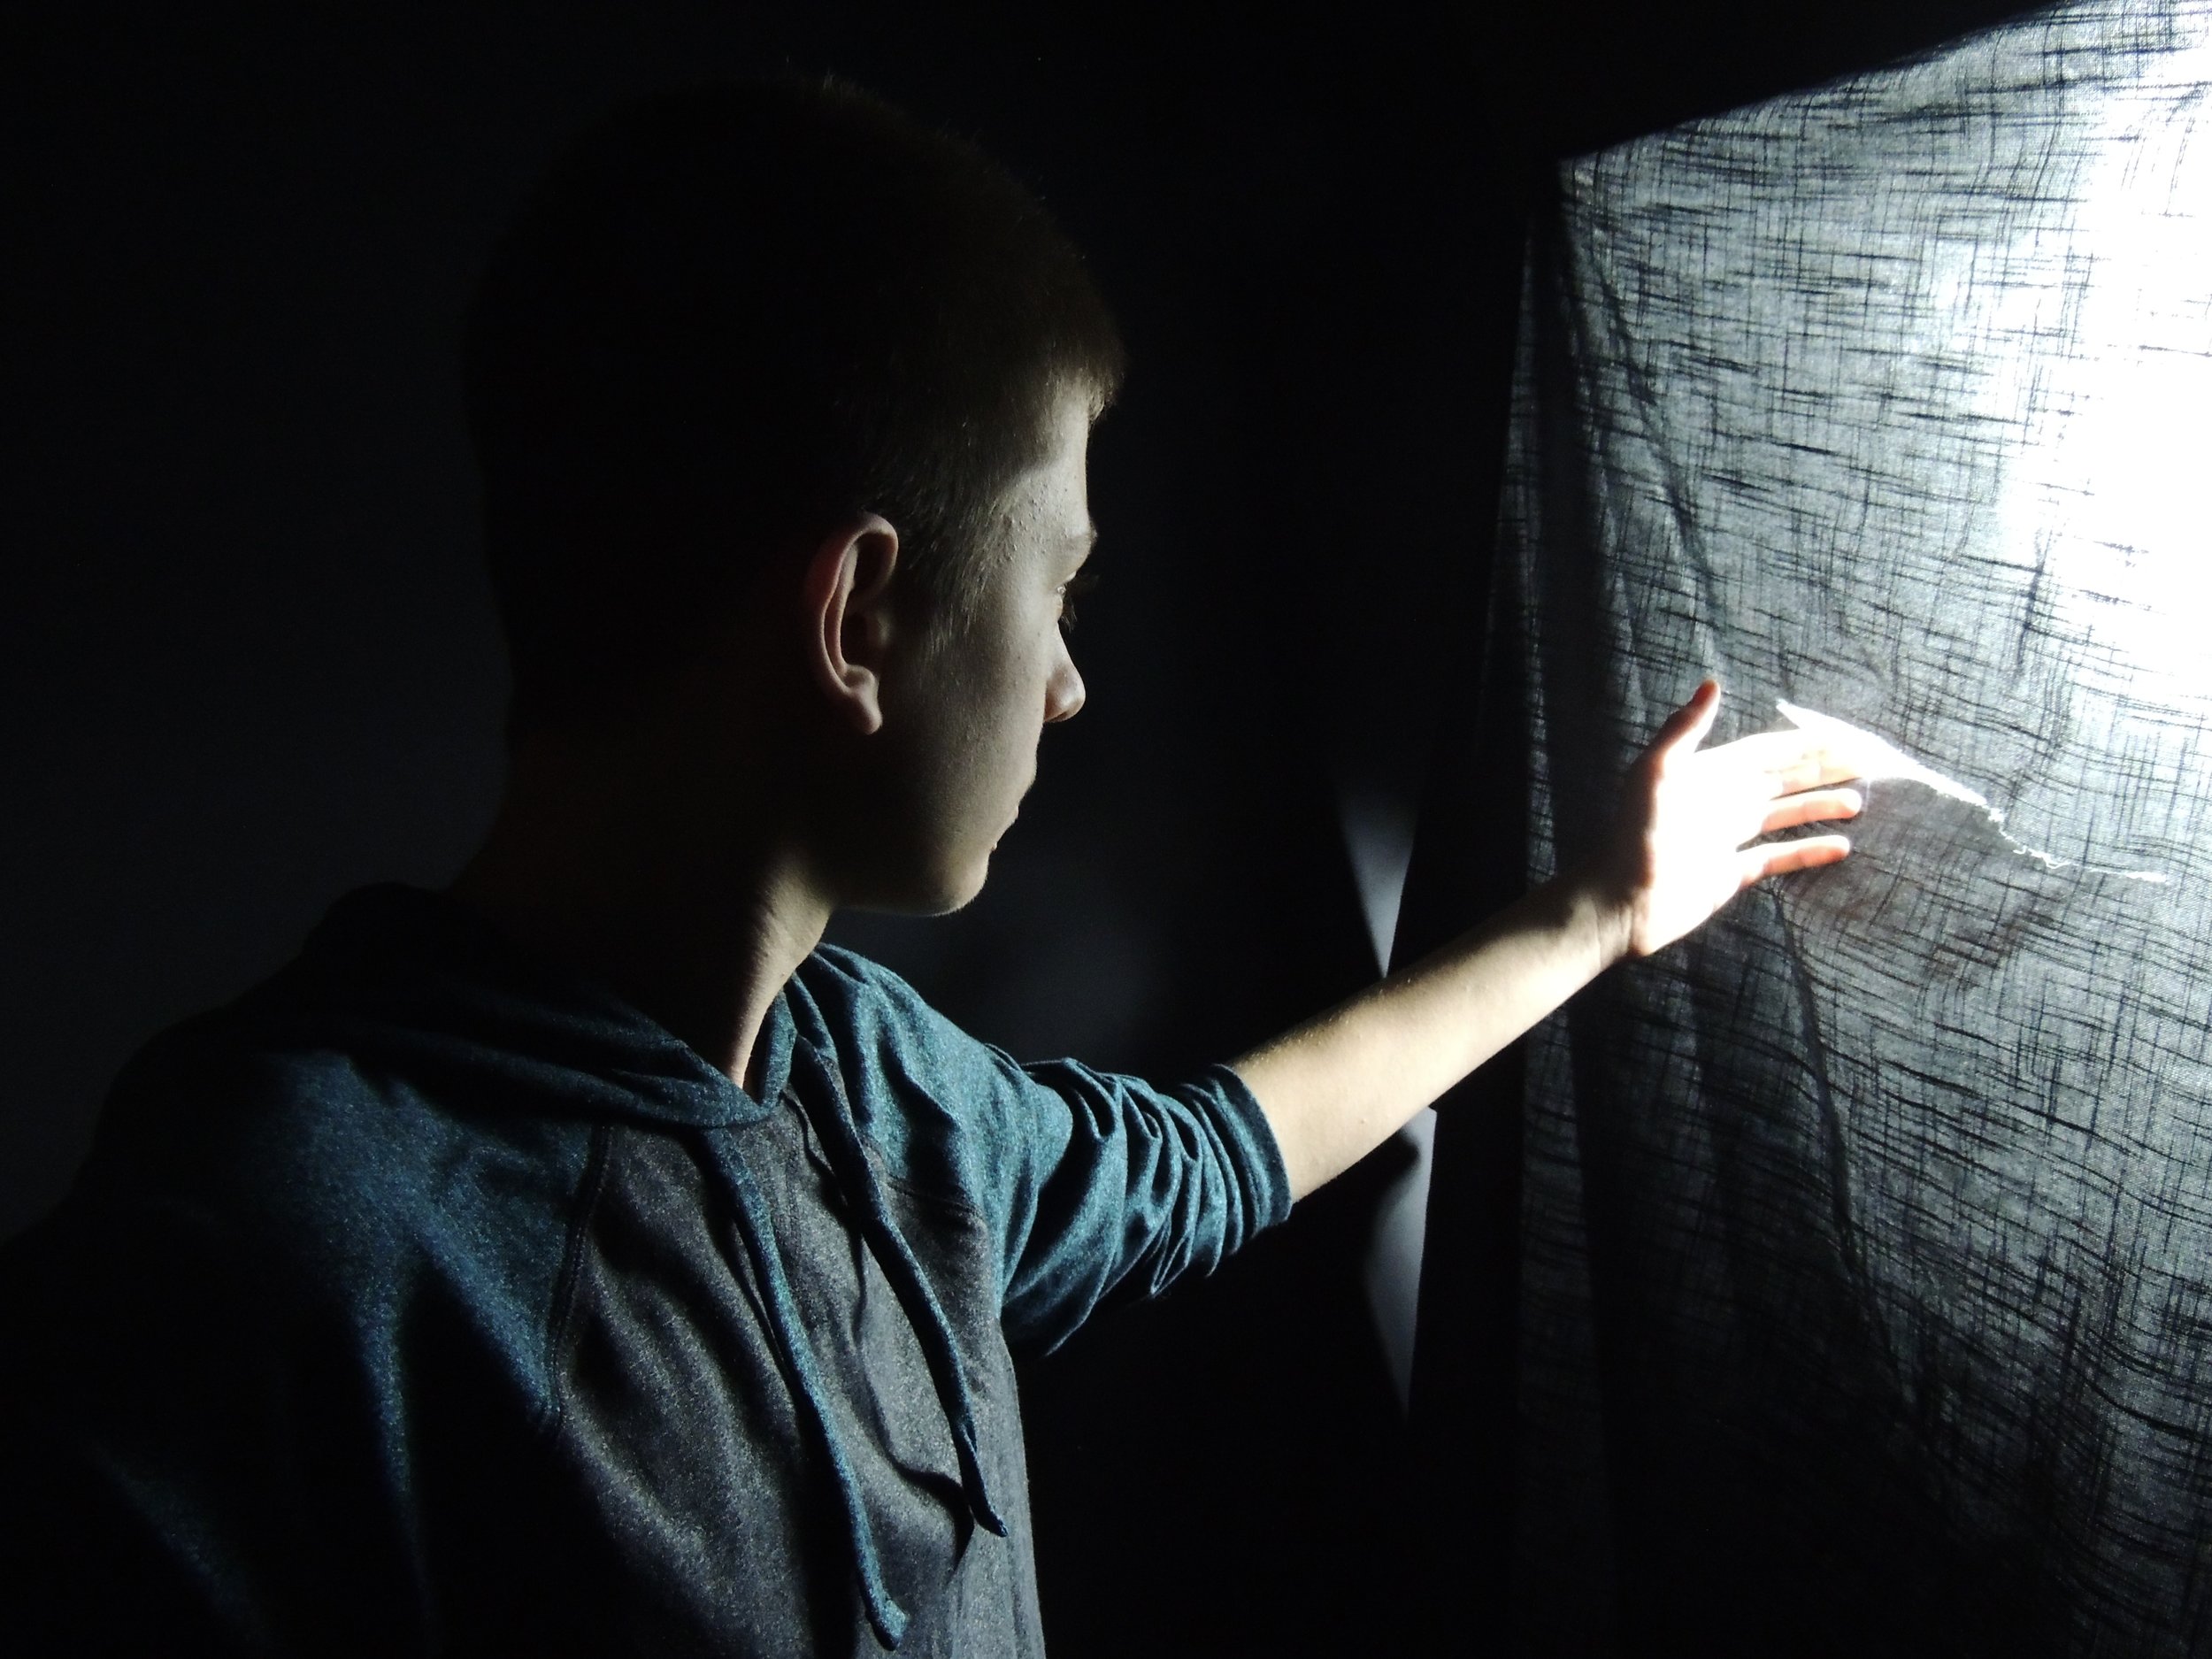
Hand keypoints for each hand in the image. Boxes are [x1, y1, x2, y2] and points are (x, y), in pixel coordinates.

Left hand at [1595, 680, 1861, 958]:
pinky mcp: (1730, 875)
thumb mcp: (1655, 773)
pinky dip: (1807, 852)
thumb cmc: (1633, 835)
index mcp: (1708, 775)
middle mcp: (1721, 803)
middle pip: (1781, 780)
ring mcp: (1727, 839)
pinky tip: (1841, 847)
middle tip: (1868, 763)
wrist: (1620, 901)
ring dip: (1819, 807)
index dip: (1802, 743)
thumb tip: (1712, 683)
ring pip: (1783, 816)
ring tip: (1860, 801)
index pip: (1766, 752)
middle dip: (1821, 770)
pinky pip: (1776, 859)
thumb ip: (1685, 729)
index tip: (1844, 736)